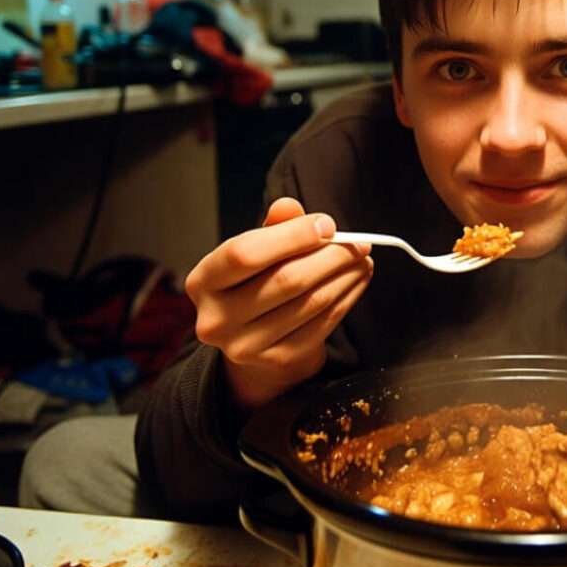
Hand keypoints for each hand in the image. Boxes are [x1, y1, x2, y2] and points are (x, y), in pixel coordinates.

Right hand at [186, 197, 372, 411]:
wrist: (256, 342)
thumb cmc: (256, 282)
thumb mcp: (257, 251)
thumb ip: (273, 226)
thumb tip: (289, 206)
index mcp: (204, 281)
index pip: (245, 254)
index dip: (290, 236)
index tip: (327, 224)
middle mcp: (217, 318)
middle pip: (285, 280)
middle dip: (331, 256)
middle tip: (359, 243)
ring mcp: (246, 346)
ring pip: (311, 302)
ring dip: (345, 276)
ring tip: (362, 259)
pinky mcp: (278, 360)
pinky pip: (323, 324)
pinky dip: (347, 298)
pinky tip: (357, 280)